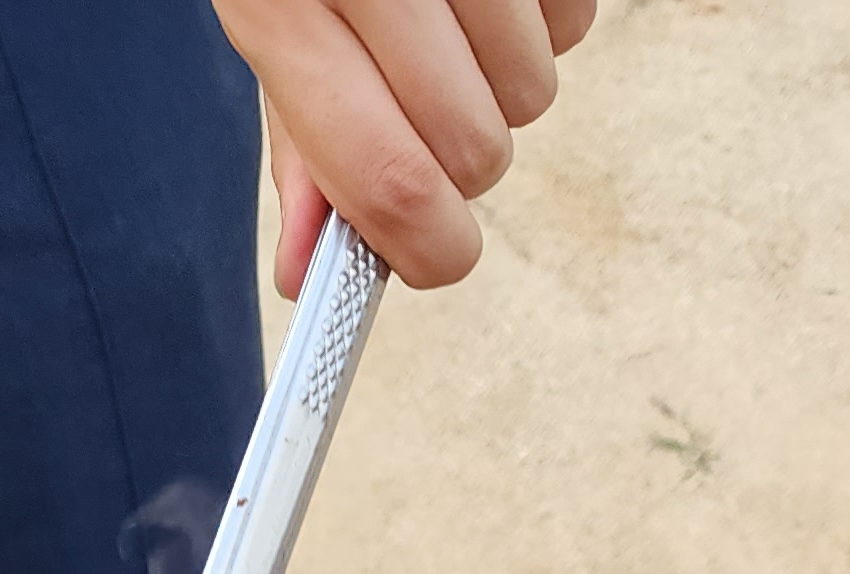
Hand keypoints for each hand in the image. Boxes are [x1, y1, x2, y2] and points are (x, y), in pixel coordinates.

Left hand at [215, 0, 594, 294]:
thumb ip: (301, 136)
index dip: (430, 250)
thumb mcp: (275, 16)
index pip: (390, 181)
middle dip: (466, 160)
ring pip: (534, 92)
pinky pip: (574, 21)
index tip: (437, 256)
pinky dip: (541, 22)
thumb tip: (309, 271)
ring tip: (456, 25)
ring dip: (504, 84)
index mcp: (286, 11)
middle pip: (476, 150)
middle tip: (433, 109)